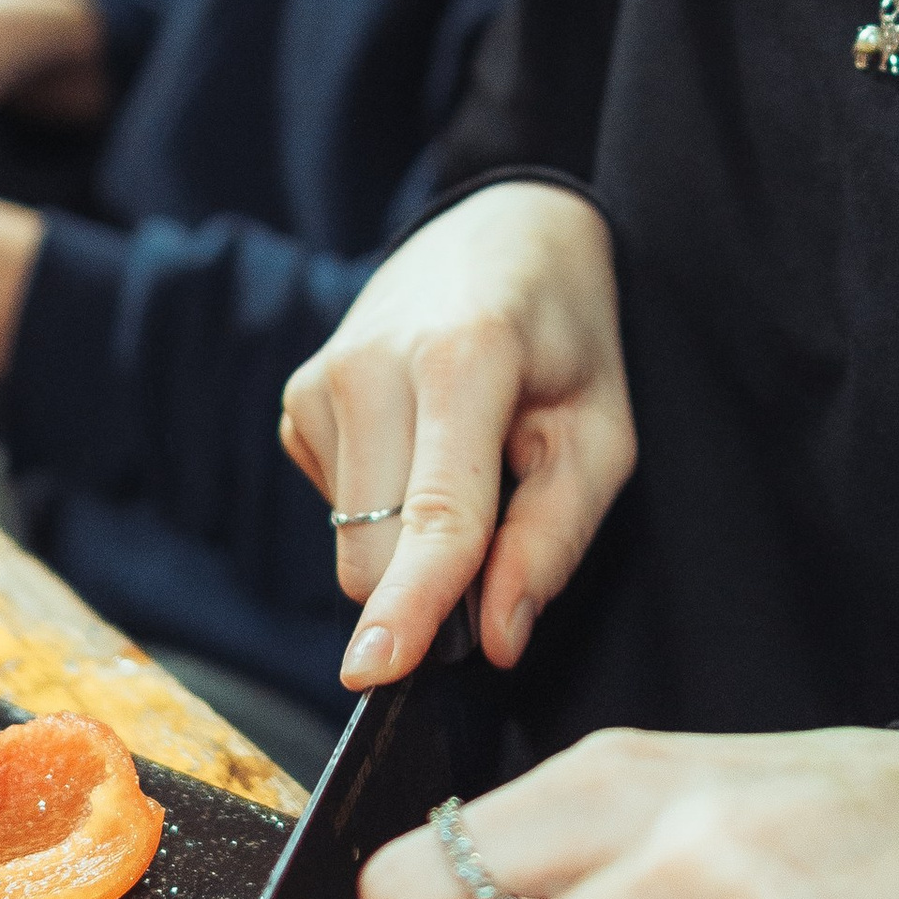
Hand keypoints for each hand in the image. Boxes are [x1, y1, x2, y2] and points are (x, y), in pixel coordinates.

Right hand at [279, 182, 633, 683]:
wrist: (499, 228)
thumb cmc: (565, 334)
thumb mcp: (601, 429)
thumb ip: (553, 538)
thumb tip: (497, 640)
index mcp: (463, 358)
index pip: (436, 510)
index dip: (413, 602)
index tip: (376, 671)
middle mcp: (370, 364)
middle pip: (378, 549)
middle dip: (435, 584)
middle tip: (508, 508)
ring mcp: (319, 379)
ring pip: (351, 544)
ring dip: (412, 541)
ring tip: (467, 456)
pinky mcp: (297, 401)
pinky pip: (336, 514)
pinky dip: (383, 509)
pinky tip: (420, 445)